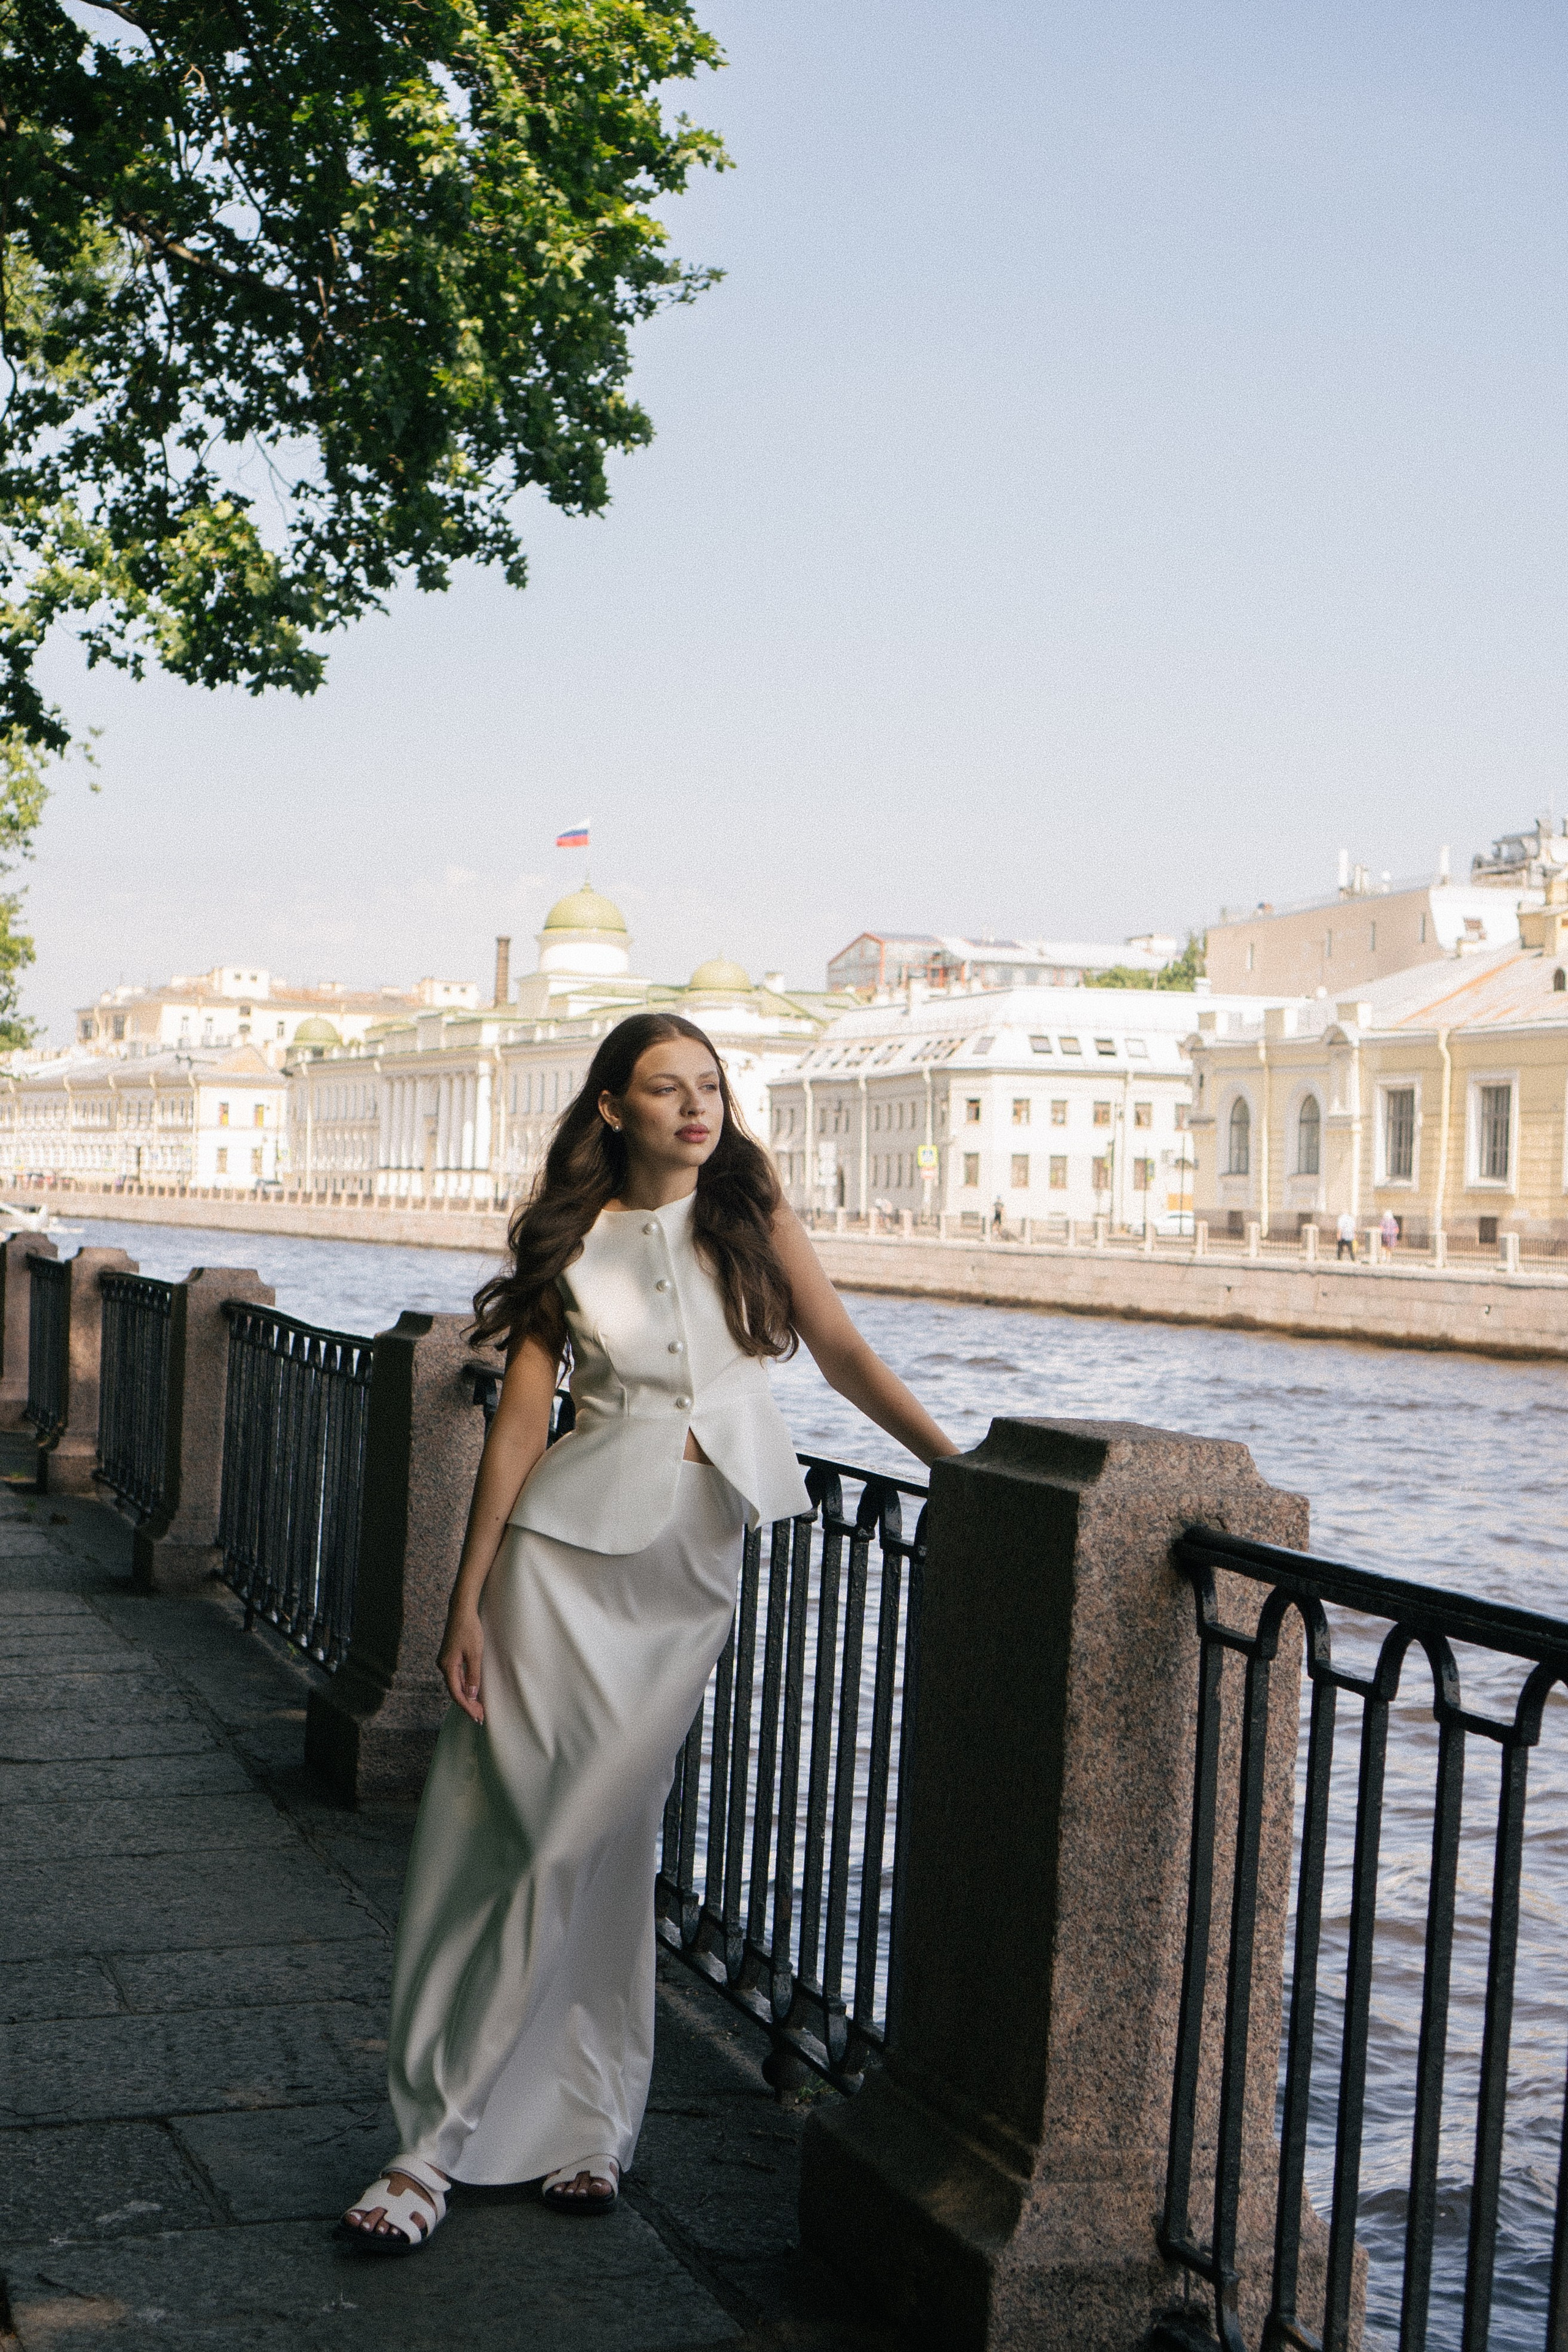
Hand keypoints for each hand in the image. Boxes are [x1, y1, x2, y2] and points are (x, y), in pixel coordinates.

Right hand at [439, 1610, 484, 1724]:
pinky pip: (457, 1676)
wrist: (461, 1610)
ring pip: (456, 1684)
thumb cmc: (469, 1630)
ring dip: (467, 1696)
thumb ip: (473, 1676)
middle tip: (480, 1717)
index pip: (457, 1693)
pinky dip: (465, 1686)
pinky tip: (473, 1692)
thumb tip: (471, 1695)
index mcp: (447, 1666)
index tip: (477, 1717)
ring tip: (478, 1708)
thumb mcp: (475, 1654)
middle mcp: (443, 1665)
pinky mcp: (450, 1656)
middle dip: (468, 1705)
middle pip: (455, 1691)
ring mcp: (446, 1661)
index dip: (467, 1707)